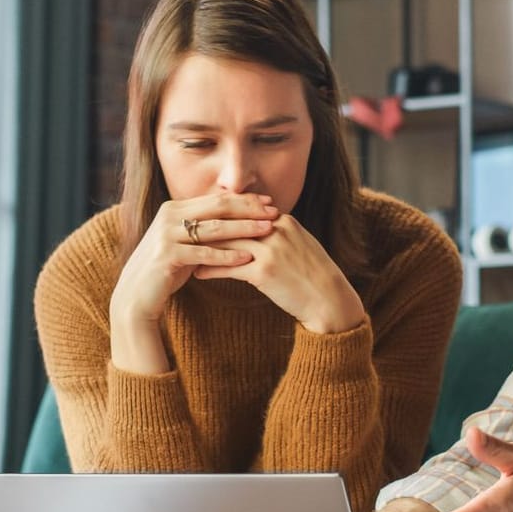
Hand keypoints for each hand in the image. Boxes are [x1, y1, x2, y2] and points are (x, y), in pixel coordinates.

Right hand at [110, 193, 278, 325]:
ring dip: (243, 228)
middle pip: (217, 208)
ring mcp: (166, 234)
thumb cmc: (167, 270)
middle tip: (274, 212)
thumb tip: (236, 217)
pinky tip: (247, 257)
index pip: (216, 199)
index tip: (269, 202)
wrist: (136, 295)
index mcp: (175, 208)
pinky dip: (227, 255)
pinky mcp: (167, 255)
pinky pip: (204, 253)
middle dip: (249, 209)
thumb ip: (204, 229)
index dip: (244, 200)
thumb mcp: (186, 243)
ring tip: (267, 230)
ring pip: (213, 228)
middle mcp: (169, 215)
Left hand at [192, 214, 364, 333]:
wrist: (329, 299)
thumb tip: (253, 229)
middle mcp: (276, 230)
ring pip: (226, 243)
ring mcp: (270, 250)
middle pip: (231, 223)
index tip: (199, 221)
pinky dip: (210, 269)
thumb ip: (277, 233)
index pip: (243, 211)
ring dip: (202, 249)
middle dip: (205, 229)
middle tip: (184, 234)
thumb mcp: (298, 245)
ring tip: (185, 254)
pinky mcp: (264, 272)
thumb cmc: (312, 275)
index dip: (219, 216)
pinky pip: (228, 267)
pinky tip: (196, 274)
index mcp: (283, 221)